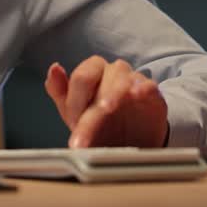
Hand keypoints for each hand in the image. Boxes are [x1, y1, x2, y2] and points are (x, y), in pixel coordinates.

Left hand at [44, 56, 167, 148]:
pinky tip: (136, 96)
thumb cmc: (100, 121)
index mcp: (92, 71)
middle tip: (84, 123)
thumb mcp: (74, 111)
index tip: (72, 123)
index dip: (75, 100)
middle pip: (101, 79)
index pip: (81, 78)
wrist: (133, 139)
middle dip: (90, 103)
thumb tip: (54, 68)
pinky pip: (148, 86)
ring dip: (112, 94)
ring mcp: (134, 80)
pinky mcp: (152, 94)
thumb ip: (59, 90)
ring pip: (122, 80)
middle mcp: (113, 71)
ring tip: (106, 108)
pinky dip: (143, 89)